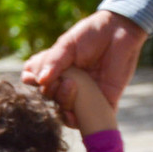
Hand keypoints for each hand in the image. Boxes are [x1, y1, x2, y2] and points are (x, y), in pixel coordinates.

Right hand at [22, 10, 146, 121]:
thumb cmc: (92, 34)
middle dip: (51, 91)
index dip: (32, 81)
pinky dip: (78, 121)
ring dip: (63, 103)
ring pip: (65, 111)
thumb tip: (39, 80)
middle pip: (49, 98)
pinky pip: (88, 120)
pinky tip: (75, 113)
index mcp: (56, 69)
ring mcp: (84, 94)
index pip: (36, 81)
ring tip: (71, 86)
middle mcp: (67, 84)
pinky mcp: (102, 102)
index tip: (35, 76)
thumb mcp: (68, 44)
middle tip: (61, 78)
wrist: (120, 30)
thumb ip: (53, 61)